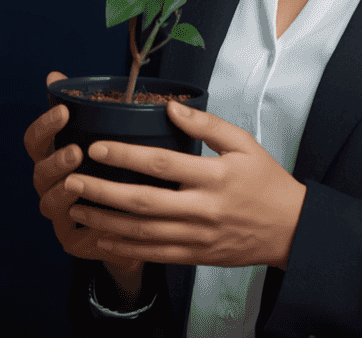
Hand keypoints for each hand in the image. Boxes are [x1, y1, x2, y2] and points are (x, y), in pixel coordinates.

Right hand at [23, 71, 144, 288]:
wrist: (134, 221)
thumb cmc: (114, 173)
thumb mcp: (106, 139)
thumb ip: (85, 110)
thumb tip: (55, 75)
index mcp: (54, 158)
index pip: (36, 141)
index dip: (45, 126)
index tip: (63, 112)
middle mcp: (51, 186)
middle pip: (39, 173)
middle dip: (54, 161)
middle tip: (75, 151)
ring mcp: (60, 216)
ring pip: (50, 205)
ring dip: (62, 193)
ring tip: (79, 184)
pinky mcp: (74, 242)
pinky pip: (75, 238)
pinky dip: (86, 230)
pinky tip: (102, 223)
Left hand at [62, 97, 308, 269]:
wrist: (290, 229)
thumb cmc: (266, 181)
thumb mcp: (245, 143)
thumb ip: (208, 124)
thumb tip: (172, 105)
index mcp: (215, 177)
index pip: (162, 164)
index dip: (126, 155)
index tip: (96, 146)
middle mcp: (203, 209)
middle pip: (144, 201)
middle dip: (103, 191)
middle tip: (71, 180)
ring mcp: (198, 236)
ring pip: (143, 232)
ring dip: (105, 220)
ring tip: (76, 207)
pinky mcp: (196, 256)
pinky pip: (154, 254)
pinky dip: (124, 248)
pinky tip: (101, 238)